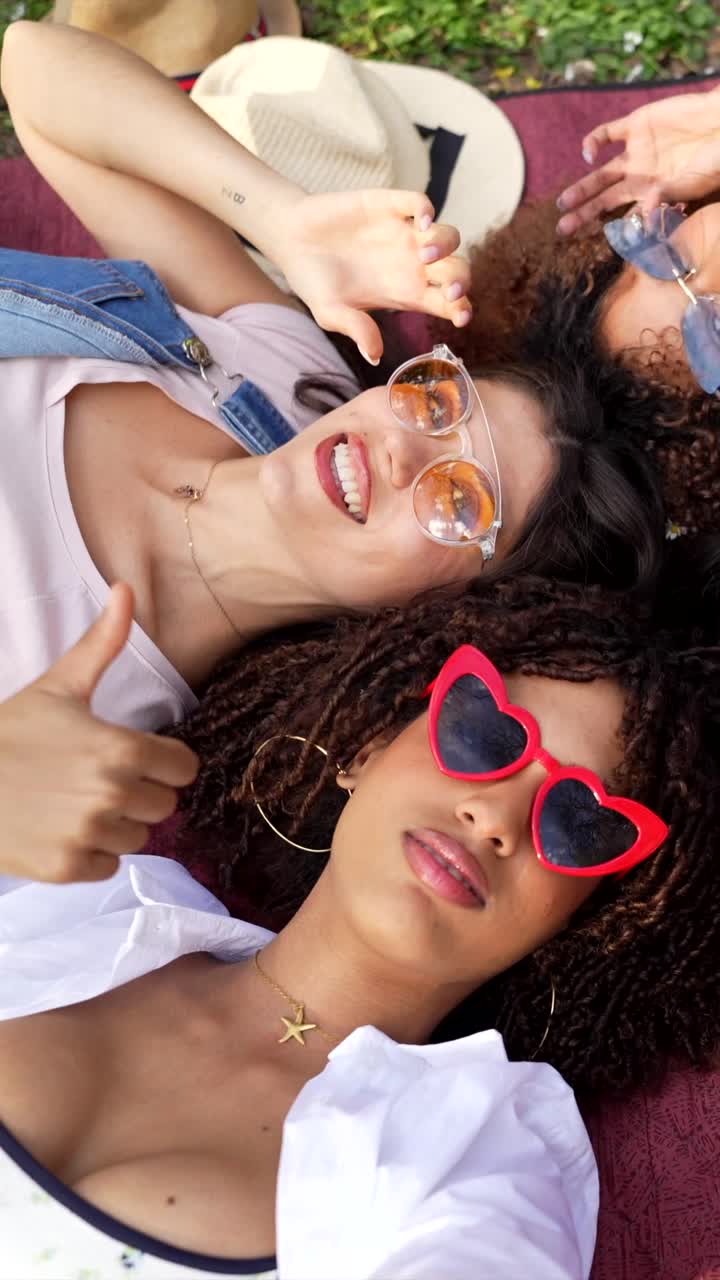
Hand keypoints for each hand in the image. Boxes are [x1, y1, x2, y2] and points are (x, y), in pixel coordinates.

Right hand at [0, 583, 197, 884]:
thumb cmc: (9, 732)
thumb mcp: (59, 686)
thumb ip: (103, 643)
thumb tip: (127, 588)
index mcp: (121, 747)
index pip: (184, 767)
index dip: (162, 761)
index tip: (135, 757)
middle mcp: (112, 793)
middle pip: (165, 805)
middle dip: (139, 793)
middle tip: (97, 780)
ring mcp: (89, 833)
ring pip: (138, 838)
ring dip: (115, 826)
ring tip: (75, 804)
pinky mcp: (67, 867)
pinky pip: (109, 865)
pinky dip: (90, 854)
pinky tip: (60, 829)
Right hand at [272, 188, 471, 362]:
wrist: (290, 242)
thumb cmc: (314, 281)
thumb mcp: (330, 312)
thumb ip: (355, 329)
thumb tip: (374, 356)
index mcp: (406, 293)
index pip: (447, 302)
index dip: (460, 308)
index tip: (460, 317)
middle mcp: (412, 264)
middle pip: (456, 270)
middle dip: (460, 280)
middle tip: (447, 290)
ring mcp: (403, 233)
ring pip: (447, 236)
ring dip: (444, 246)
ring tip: (423, 256)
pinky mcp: (388, 205)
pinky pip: (420, 202)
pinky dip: (426, 210)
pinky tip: (420, 223)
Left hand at [556, 88, 719, 234]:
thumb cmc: (716, 156)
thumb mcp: (693, 181)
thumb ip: (666, 197)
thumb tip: (643, 222)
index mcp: (655, 194)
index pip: (626, 217)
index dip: (611, 230)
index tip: (597, 242)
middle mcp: (642, 176)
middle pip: (606, 199)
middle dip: (584, 214)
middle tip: (563, 230)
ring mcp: (637, 151)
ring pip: (600, 174)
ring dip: (581, 188)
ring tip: (563, 204)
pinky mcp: (636, 124)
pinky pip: (606, 134)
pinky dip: (593, 143)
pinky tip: (588, 155)